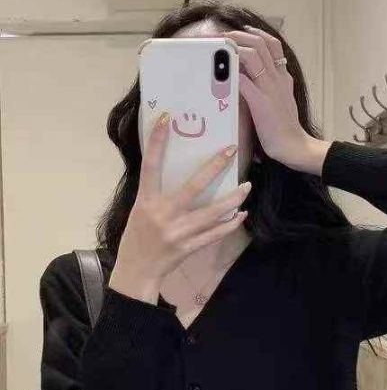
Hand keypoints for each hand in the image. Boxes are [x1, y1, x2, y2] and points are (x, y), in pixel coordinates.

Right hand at [109, 113, 251, 299]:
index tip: (165, 119)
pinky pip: (215, 234)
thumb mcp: (140, 210)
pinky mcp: (188, 247)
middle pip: (194, 187)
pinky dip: (230, 224)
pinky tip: (242, 214)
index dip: (156, 142)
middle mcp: (163, 214)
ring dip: (233, 199)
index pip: (151, 165)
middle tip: (231, 150)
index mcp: (146, 201)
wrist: (137, 270)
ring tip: (247, 187)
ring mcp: (178, 232)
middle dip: (214, 167)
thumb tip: (176, 170)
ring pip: (212, 212)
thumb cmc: (137, 237)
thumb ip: (156, 193)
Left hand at [222, 26, 311, 168]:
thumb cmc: (284, 128)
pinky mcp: (261, 102)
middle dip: (240, 35)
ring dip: (234, 48)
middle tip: (224, 36)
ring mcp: (270, 89)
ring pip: (253, 55)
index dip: (257, 33)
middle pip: (261, 43)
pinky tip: (220, 73)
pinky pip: (244, 81)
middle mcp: (278, 78)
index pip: (273, 45)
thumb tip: (251, 81)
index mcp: (283, 77)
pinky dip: (231, 73)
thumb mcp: (280, 101)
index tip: (244, 31)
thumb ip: (270, 88)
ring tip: (220, 48)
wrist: (294, 145)